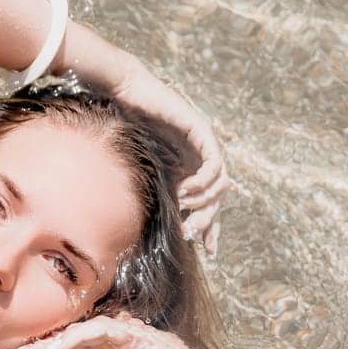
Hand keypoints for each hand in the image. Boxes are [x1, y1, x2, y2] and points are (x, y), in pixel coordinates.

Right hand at [110, 64, 229, 255]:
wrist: (126, 97)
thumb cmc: (127, 130)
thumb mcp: (145, 170)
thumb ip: (158, 192)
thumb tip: (163, 226)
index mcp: (187, 170)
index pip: (208, 204)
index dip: (210, 227)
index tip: (207, 251)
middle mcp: (200, 159)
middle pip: (218, 197)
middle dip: (208, 220)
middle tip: (192, 232)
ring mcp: (204, 145)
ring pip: (221, 182)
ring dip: (205, 201)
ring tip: (186, 209)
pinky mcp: (202, 132)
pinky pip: (215, 163)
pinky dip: (205, 180)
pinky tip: (187, 190)